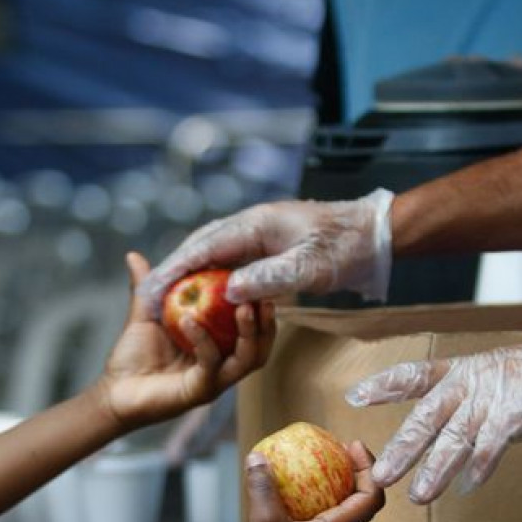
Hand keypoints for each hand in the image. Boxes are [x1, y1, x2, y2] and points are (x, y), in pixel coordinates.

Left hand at [98, 252, 275, 430]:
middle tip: (263, 295)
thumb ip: (148, 287)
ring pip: (247, 360)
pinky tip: (190, 320)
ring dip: (249, 332)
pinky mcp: (198, 391)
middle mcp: (221, 367)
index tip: (258, 280)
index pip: (250, 330)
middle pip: (259, 348)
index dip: (259, 308)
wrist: (114, 391)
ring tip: (244, 306)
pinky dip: (204, 340)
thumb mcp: (144, 315)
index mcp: (217, 349)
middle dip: (266, 322)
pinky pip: (210, 364)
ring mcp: (213, 381)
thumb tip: (134, 255)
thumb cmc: (132, 357)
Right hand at [136, 189, 394, 316]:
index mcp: (255, 224)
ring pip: (212, 251)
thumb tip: (227, 292)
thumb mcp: (307, 268)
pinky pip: (229, 260)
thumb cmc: (344, 248)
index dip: (174, 269)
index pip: (203, 247)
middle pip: (200, 246)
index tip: (151, 290)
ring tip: (168, 297)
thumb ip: (267, 278)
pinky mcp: (267, 245)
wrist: (372, 234)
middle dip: (173, 270)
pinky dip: (211, 276)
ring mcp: (258, 233)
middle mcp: (250, 224)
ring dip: (189, 272)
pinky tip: (205, 294)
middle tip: (149, 297)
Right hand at [226, 441, 384, 521]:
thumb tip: (258, 456)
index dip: (370, 468)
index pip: (372, 497)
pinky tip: (273, 486)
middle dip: (349, 470)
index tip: (352, 444)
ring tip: (305, 461)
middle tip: (332, 446)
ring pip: (329, 508)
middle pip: (355, 499)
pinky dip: (296, 498)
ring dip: (323, 484)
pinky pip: (303, 516)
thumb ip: (263, 487)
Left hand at [345, 306, 521, 503]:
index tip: (353, 397)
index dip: (384, 385)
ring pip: (458, 436)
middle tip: (380, 476)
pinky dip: (482, 465)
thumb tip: (429, 438)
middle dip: (403, 448)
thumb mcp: (492, 385)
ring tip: (418, 497)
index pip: (414, 375)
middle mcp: (474, 381)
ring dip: (436, 469)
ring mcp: (498, 395)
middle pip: (428, 416)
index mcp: (463, 371)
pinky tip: (468, 487)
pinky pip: (497, 441)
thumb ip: (463, 407)